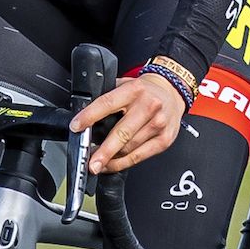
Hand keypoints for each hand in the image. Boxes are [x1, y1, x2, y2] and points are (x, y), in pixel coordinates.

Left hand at [74, 66, 188, 174]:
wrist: (172, 92)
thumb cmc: (145, 91)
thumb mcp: (125, 85)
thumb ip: (107, 98)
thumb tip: (83, 117)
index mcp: (134, 90)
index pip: (107, 103)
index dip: (90, 116)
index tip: (77, 128)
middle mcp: (149, 106)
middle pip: (122, 133)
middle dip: (104, 151)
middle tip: (91, 163)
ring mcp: (158, 124)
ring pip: (129, 149)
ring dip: (111, 159)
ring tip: (98, 162)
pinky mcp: (164, 140)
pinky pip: (139, 157)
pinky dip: (123, 163)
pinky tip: (113, 164)